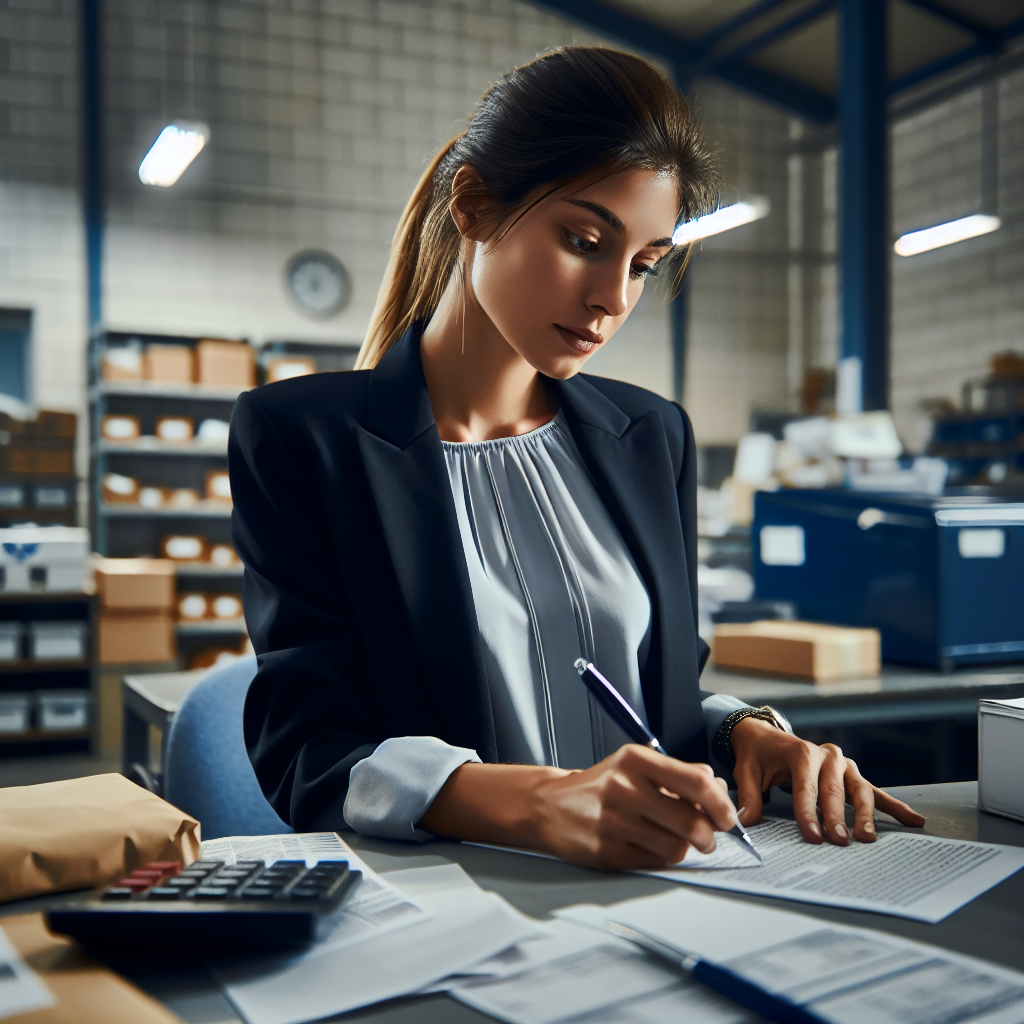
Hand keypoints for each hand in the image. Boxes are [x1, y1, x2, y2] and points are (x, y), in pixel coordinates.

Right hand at [419, 745, 739, 870]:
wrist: (549, 805)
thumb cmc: (600, 785)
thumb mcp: (634, 765)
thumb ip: (677, 773)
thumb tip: (717, 784)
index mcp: (636, 760)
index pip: (697, 782)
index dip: (722, 804)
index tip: (728, 817)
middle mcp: (624, 787)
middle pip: (692, 822)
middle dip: (709, 836)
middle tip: (708, 837)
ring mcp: (613, 820)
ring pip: (676, 847)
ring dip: (684, 849)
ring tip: (676, 841)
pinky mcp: (606, 850)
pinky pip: (653, 862)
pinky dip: (660, 858)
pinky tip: (649, 846)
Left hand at [730, 717, 925, 845]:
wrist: (767, 737)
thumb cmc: (758, 756)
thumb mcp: (746, 771)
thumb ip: (749, 796)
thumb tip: (745, 822)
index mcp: (801, 752)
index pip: (806, 786)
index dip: (809, 813)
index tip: (813, 836)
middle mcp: (827, 755)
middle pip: (835, 790)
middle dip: (837, 818)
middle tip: (839, 842)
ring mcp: (844, 764)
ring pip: (860, 790)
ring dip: (865, 815)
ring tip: (867, 838)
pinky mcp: (852, 775)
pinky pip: (876, 792)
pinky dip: (895, 807)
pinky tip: (914, 821)